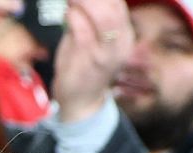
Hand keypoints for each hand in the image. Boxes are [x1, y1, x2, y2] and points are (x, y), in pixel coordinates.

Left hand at [55, 0, 133, 124]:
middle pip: (114, 7)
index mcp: (124, 34)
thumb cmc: (84, 66)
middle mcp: (121, 43)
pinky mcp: (88, 59)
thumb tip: (80, 0)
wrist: (80, 102)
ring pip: (104, 16)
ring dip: (84, 2)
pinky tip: (67, 12)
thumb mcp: (93, 38)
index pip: (118, 3)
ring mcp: (106, 52)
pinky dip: (73, 16)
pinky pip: (83, 30)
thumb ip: (90, 17)